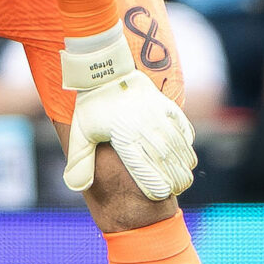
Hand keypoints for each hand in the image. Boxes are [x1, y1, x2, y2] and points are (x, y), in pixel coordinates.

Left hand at [60, 32, 195, 200]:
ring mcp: (155, 114)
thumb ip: (80, 161)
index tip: (162, 193)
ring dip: (183, 161)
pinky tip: (187, 153)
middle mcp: (141, 125)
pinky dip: (186, 140)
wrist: (104, 70)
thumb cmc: (90, 104)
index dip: (154, 182)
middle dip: (174, 176)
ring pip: (176, 143)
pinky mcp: (164, 103)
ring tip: (186, 178)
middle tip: (179, 190)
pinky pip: (181, 124)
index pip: (141, 165)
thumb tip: (76, 187)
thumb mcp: (80, 132)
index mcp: (121, 135)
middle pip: (164, 157)